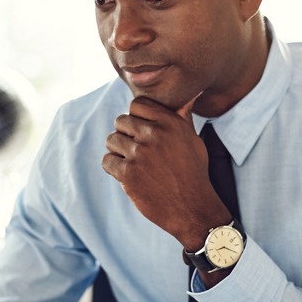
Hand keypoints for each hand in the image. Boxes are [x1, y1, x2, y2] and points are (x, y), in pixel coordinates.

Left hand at [102, 95, 228, 249]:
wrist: (192, 208)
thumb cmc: (193, 172)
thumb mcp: (192, 139)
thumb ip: (182, 116)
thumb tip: (189, 94)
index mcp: (169, 122)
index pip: (137, 104)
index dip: (136, 117)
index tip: (141, 130)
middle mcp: (154, 134)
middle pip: (121, 121)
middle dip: (125, 134)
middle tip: (135, 149)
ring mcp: (139, 154)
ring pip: (111, 140)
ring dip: (117, 151)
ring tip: (131, 162)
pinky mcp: (128, 174)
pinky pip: (107, 161)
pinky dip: (113, 167)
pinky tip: (127, 174)